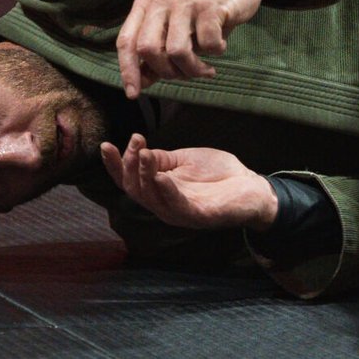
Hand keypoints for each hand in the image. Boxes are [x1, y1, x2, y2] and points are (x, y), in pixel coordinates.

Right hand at [100, 134, 278, 230]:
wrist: (252, 186)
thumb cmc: (218, 173)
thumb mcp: (184, 160)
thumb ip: (161, 159)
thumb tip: (139, 152)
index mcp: (159, 190)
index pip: (129, 180)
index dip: (115, 165)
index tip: (106, 145)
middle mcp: (164, 204)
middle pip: (134, 189)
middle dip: (129, 165)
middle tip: (135, 141)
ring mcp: (179, 213)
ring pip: (150, 198)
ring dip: (144, 174)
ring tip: (143, 153)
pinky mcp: (197, 216)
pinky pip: (176, 206)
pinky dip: (167, 191)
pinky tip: (161, 177)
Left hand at [115, 0, 283, 97]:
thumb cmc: (203, 13)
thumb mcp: (176, 32)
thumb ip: (157, 56)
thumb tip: (139, 84)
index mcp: (146, 5)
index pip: (127, 41)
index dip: (128, 70)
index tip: (134, 94)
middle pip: (148, 49)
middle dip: (167, 72)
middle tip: (185, 75)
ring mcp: (185, 1)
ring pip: (177, 51)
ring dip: (194, 69)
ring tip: (206, 69)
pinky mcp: (210, 5)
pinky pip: (207, 44)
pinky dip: (215, 52)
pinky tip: (220, 45)